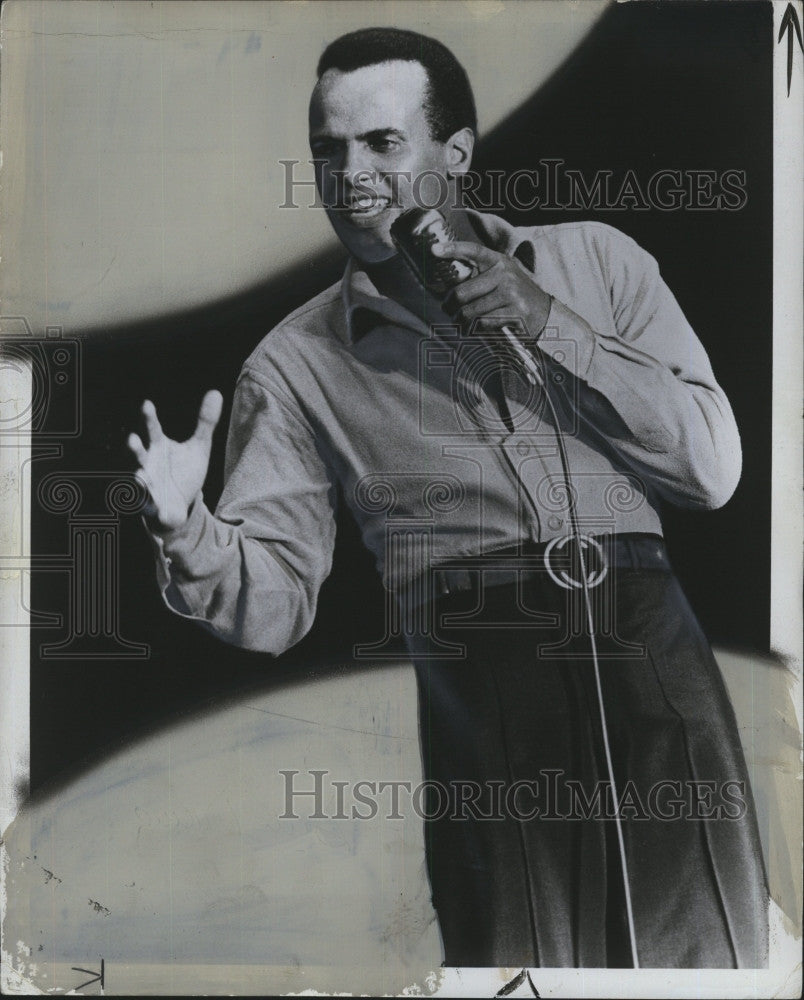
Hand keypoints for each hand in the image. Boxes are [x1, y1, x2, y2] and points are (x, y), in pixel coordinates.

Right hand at [127, 390, 222, 530]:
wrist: (180, 504)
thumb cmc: (184, 471)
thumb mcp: (199, 447)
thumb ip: (205, 422)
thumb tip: (216, 392)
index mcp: (158, 446)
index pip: (153, 429)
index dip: (149, 418)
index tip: (147, 404)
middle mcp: (148, 462)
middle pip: (139, 452)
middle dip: (135, 447)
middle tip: (132, 438)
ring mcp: (147, 483)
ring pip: (139, 479)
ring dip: (139, 477)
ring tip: (140, 475)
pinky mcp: (150, 503)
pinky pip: (147, 504)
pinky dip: (149, 504)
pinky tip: (155, 504)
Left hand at [433, 241, 550, 337]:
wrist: (545, 313)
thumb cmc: (515, 297)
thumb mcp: (502, 278)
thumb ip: (480, 276)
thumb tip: (446, 285)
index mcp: (499, 261)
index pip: (473, 250)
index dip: (453, 249)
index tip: (435, 250)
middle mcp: (504, 274)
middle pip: (462, 291)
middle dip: (449, 305)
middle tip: (448, 309)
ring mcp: (511, 293)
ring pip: (470, 311)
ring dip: (460, 320)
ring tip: (461, 321)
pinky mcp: (515, 312)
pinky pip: (482, 323)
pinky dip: (475, 329)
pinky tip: (476, 328)